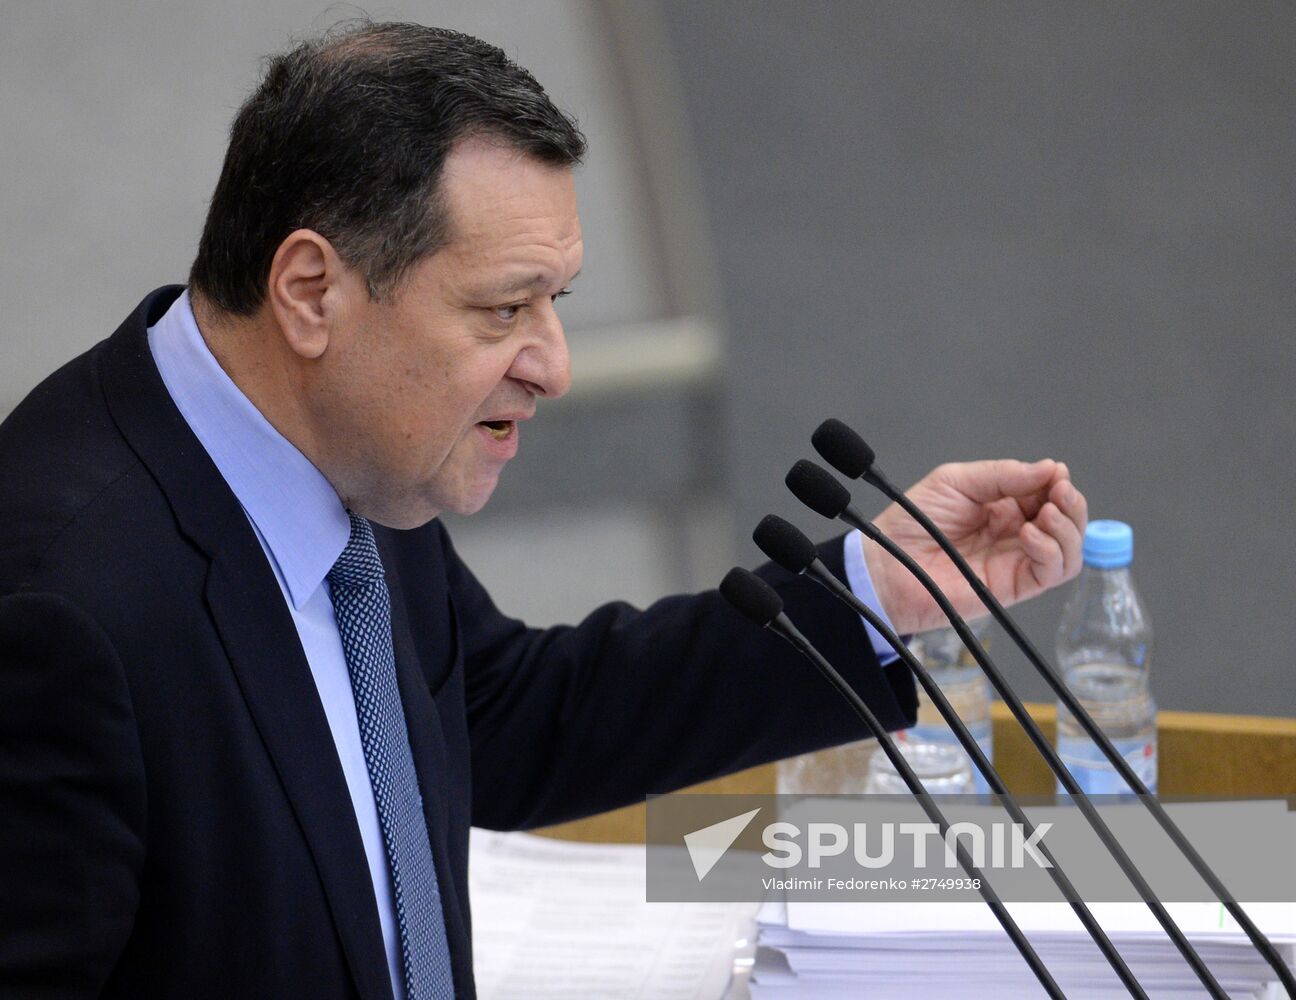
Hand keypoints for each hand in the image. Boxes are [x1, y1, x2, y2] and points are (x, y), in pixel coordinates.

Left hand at [863, 459, 1087, 634]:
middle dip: (1071, 503)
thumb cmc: (911, 521)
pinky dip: (1051, 551)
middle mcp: (1015, 533)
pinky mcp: (1013, 587)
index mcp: (1003, 506)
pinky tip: (1030, 536)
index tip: (1056, 473)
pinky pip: (1050, 573)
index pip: (1047, 493)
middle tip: (1060, 491)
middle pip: (1066, 521)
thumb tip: (1050, 468)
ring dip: (1069, 528)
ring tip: (1048, 512)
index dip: (1057, 482)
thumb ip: (1001, 475)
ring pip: (1068, 549)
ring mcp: (1016, 560)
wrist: (887, 563)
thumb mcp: (955, 481)